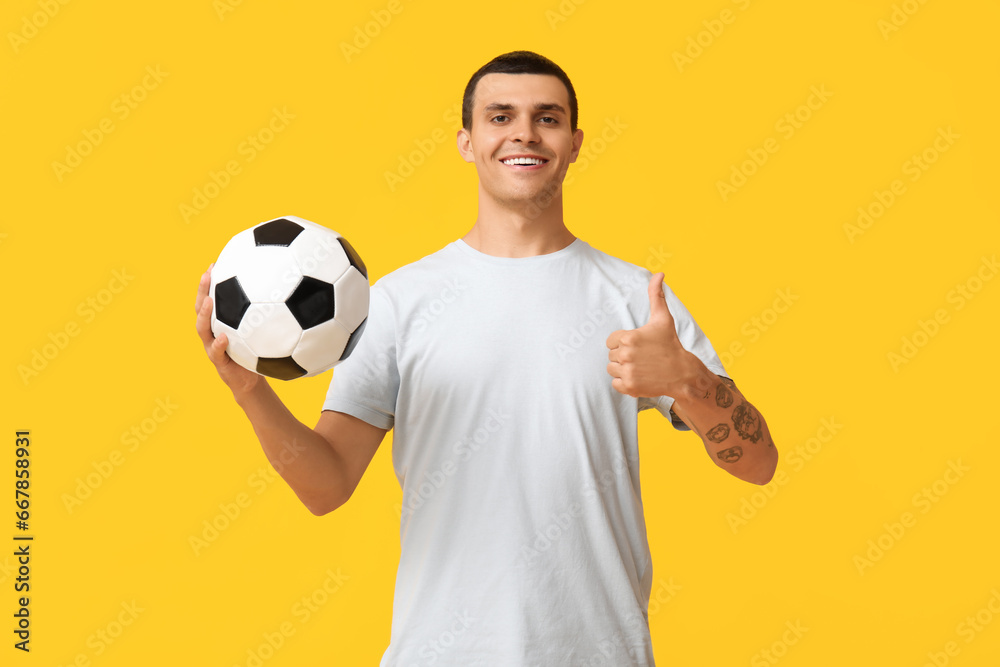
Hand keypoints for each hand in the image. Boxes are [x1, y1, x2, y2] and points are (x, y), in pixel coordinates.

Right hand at [195, 264, 260, 396]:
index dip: (209, 283)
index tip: (214, 264)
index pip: (210, 299)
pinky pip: (216, 353)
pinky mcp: (219, 362)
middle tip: (207, 275)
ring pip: (202, 329)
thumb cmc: (256, 353)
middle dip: (202, 291)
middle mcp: (212, 332)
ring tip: (210, 301)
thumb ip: (264, 314)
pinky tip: (225, 337)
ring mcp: (212, 347)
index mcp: (220, 323)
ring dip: (205, 314)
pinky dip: (219, 345)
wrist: (251, 381)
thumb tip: (283, 292)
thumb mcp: (259, 331)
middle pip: (201, 309)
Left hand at [605, 272, 699, 397]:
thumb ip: (656, 295)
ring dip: (622, 369)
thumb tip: (659, 273)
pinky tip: (638, 376)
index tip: (637, 345)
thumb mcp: (663, 318)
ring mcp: (627, 372)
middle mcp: (626, 354)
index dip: (622, 342)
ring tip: (640, 366)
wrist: (682, 373)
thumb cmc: (670, 344)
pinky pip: (615, 383)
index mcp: (628, 337)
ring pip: (612, 369)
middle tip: (642, 357)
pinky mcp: (629, 387)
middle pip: (611, 355)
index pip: (611, 341)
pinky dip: (624, 382)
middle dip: (624, 356)